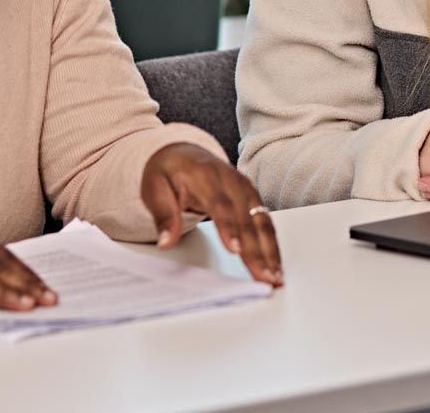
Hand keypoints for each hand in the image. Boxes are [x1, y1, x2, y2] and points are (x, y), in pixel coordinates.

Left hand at [141, 142, 282, 286]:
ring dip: (270, 251)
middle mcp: (232, 181)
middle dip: (256, 251)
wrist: (183, 153)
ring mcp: (246, 189)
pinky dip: (272, 246)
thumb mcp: (155, 189)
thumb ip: (163, 216)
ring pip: (262, 223)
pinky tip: (275, 265)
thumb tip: (166, 242)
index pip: (220, 205)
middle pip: (246, 219)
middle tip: (262, 277)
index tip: (235, 250)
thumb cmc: (169, 172)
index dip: (229, 228)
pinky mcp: (253, 198)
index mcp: (206, 176)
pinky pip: (266, 224)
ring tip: (274, 277)